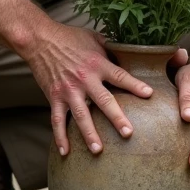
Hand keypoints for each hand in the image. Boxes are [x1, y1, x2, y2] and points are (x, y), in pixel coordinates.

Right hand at [23, 23, 153, 156]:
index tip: (149, 95)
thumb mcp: (94, 38)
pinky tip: (65, 152)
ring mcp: (68, 90)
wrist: (40, 39)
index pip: (120, 76)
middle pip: (104, 101)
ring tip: (98, 150)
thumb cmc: (69, 37)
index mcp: (97, 63)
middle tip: (128, 133)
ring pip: (81, 115)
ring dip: (89, 134)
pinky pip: (57, 120)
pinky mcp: (54, 97)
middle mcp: (84, 78)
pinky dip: (60, 137)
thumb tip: (130, 53)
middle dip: (117, 118)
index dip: (135, 85)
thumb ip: (111, 48)